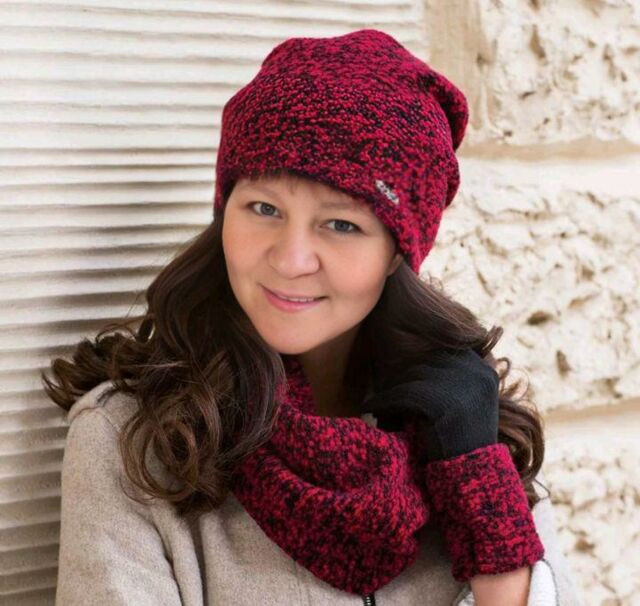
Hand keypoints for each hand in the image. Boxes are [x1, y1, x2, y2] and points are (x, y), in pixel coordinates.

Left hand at [362, 348, 499, 460]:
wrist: (472, 477)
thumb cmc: (464, 441)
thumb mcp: (471, 401)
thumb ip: (456, 375)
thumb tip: (424, 348)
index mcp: (484, 370)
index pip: (444, 352)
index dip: (421, 364)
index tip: (402, 376)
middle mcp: (475, 373)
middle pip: (426, 362)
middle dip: (405, 376)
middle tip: (386, 387)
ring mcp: (460, 386)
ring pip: (412, 376)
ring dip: (392, 388)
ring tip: (379, 400)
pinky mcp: (440, 402)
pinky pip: (402, 394)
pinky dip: (383, 401)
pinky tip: (369, 407)